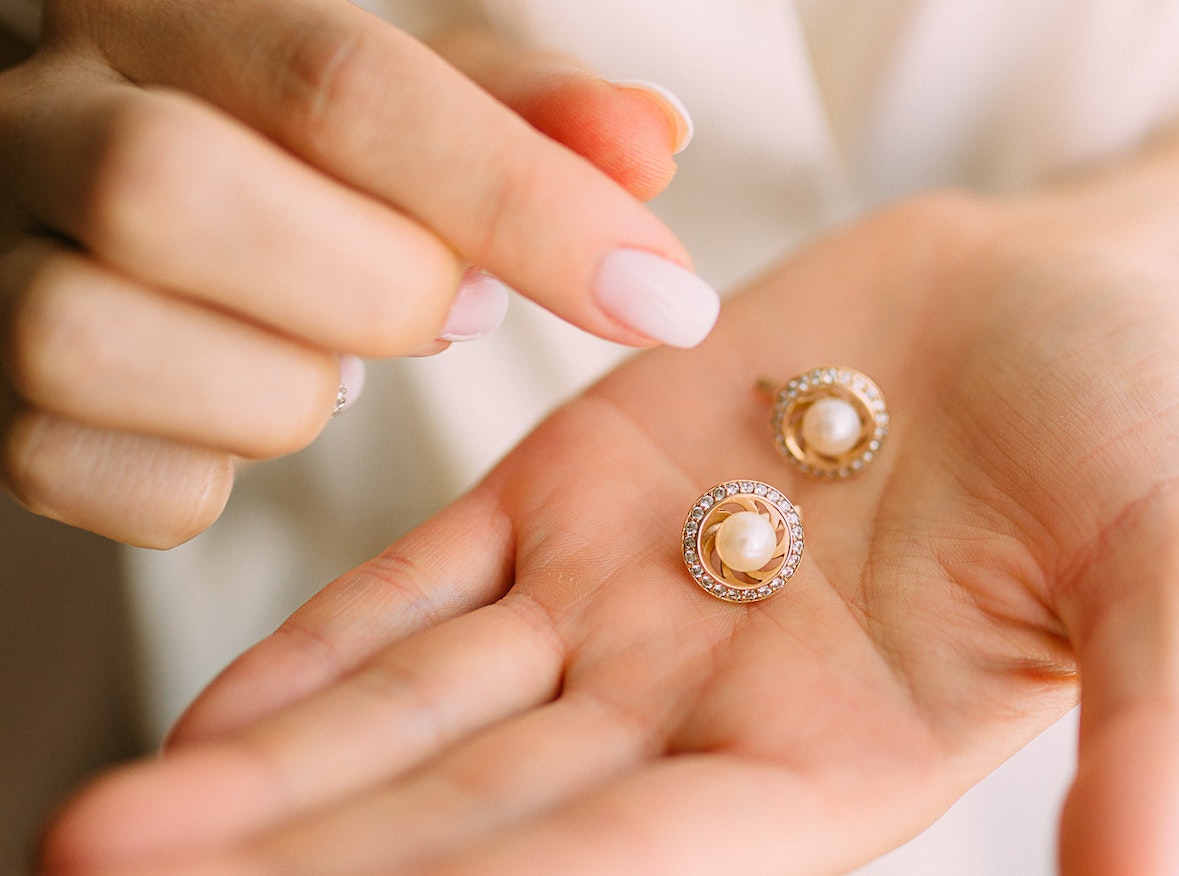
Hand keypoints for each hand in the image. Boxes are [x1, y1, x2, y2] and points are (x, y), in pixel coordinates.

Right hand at [0, 3, 710, 546]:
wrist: (118, 194)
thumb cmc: (295, 149)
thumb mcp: (412, 99)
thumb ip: (526, 115)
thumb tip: (653, 139)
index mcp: (165, 10)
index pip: (342, 85)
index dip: (521, 199)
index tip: (661, 294)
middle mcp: (42, 118)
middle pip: (168, 189)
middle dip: (370, 286)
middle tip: (457, 309)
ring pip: (98, 341)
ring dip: (280, 390)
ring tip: (336, 357)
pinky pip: (93, 478)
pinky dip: (209, 475)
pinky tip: (246, 411)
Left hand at [45, 196, 1178, 874]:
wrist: (1054, 295)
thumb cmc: (1140, 432)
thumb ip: (1160, 724)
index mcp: (833, 771)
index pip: (634, 864)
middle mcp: (701, 716)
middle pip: (482, 816)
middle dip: (314, 867)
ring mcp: (626, 605)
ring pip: (424, 716)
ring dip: (273, 779)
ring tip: (106, 832)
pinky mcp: (576, 495)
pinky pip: (427, 588)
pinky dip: (318, 651)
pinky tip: (207, 715)